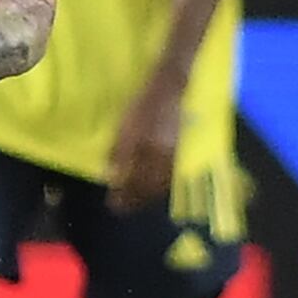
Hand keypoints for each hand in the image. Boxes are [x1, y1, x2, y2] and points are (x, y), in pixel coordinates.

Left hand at [107, 79, 182, 212]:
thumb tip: (113, 175)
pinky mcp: (184, 152)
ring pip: (162, 183)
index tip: (114, 205)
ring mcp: (175, 154)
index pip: (132, 179)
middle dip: (135, 199)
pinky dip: (161, 186)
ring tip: (137, 201)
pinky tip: (154, 188)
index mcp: (143, 146)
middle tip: (123, 208)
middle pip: (148, 186)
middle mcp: (161, 154)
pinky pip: (172, 176)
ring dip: (148, 196)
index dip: (123, 195)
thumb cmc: (142, 105)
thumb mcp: (123, 127)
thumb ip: (117, 152)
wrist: (172, 89)